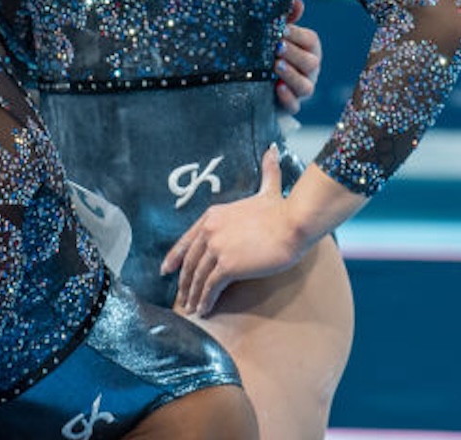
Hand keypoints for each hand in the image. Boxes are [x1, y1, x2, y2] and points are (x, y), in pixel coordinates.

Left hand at [160, 146, 305, 317]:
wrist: (294, 223)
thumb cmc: (283, 209)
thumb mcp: (269, 188)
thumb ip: (267, 172)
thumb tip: (272, 149)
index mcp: (212, 215)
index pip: (187, 239)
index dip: (175, 256)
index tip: (167, 269)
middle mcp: (209, 230)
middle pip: (189, 260)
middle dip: (184, 280)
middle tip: (180, 296)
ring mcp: (216, 248)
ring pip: (197, 275)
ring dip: (193, 294)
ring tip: (192, 308)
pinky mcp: (227, 265)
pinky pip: (210, 286)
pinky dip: (205, 300)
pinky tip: (204, 309)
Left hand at [275, 0, 320, 112]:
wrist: (257, 84)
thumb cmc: (271, 52)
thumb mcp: (277, 35)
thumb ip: (286, 19)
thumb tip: (297, 1)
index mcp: (308, 50)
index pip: (311, 41)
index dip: (298, 34)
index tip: (280, 29)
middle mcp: (310, 71)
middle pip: (311, 62)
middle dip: (294, 54)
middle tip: (276, 46)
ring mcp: (301, 90)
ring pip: (305, 86)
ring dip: (291, 76)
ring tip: (276, 66)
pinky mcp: (290, 106)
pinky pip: (294, 105)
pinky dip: (287, 98)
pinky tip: (277, 89)